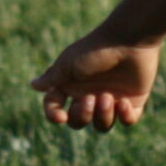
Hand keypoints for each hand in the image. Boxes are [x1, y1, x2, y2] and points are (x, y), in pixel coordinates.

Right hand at [30, 34, 160, 131]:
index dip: (54, 115)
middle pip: (78, 122)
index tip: (61, 116)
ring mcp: (111, 99)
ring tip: (108, 97)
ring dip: (103, 116)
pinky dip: (125, 117)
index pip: (56, 107)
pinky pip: (127, 121)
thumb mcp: (69, 63)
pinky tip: (124, 102)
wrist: (129, 39)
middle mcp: (89, 95)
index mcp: (71, 85)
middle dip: (82, 116)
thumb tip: (33, 85)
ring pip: (102, 125)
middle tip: (91, 98)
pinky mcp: (132, 101)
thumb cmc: (95, 49)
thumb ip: (52, 78)